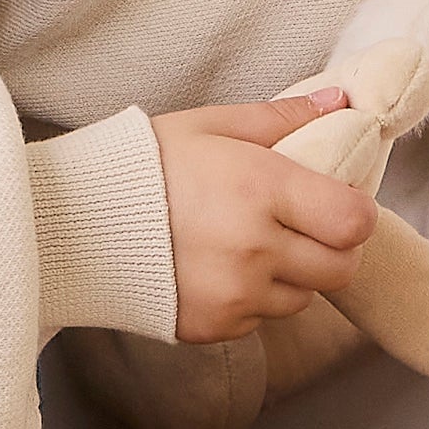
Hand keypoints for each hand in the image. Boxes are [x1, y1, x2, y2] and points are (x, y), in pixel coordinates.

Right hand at [153, 96, 376, 341]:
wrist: (74, 223)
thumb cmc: (143, 166)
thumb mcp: (211, 126)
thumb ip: (282, 118)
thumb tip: (341, 102)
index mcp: (261, 190)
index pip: (354, 222)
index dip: (355, 214)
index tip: (337, 204)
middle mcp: (255, 249)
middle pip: (341, 269)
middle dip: (332, 250)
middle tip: (303, 228)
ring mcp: (235, 295)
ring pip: (302, 299)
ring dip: (291, 277)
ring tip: (250, 247)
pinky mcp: (213, 327)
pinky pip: (260, 321)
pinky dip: (251, 300)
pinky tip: (218, 269)